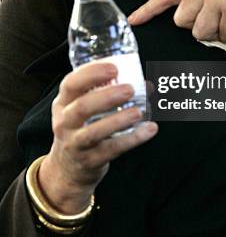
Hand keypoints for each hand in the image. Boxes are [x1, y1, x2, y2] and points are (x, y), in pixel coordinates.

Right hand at [39, 62, 157, 214]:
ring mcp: (76, 144)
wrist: (67, 168)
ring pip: (94, 132)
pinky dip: (133, 139)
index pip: (71, 84)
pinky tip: (150, 129)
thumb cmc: (80, 127)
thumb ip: (105, 92)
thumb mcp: (80, 108)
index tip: (114, 68)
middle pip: (81, 107)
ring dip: (118, 120)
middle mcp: (65, 122)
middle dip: (107, 96)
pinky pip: (112, 149)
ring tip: (138, 112)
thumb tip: (146, 84)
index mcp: (63, 103)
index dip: (91, 74)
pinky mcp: (90, 161)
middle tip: (129, 89)